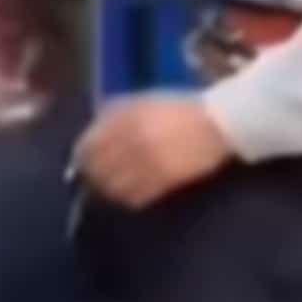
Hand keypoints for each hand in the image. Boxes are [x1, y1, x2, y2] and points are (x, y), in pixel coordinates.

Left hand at [72, 96, 233, 210]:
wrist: (219, 122)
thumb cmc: (179, 109)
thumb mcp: (142, 102)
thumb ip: (114, 115)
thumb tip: (91, 133)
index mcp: (125, 118)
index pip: (89, 144)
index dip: (82, 156)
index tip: (82, 162)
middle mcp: (132, 140)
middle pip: (97, 168)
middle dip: (92, 175)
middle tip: (94, 179)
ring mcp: (148, 161)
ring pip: (113, 186)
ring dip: (108, 190)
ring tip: (110, 189)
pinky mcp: (165, 180)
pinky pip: (136, 197)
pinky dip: (128, 198)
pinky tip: (129, 195)